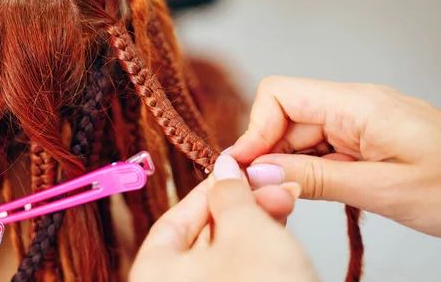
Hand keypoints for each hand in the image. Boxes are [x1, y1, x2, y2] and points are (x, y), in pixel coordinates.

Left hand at [129, 154, 317, 281]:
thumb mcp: (248, 231)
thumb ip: (232, 194)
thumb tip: (225, 169)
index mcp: (155, 275)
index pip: (176, 220)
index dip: (211, 189)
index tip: (239, 172)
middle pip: (202, 238)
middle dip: (242, 207)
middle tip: (274, 189)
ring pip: (225, 257)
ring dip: (255, 227)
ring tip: (285, 206)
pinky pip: (239, 275)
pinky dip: (259, 254)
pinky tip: (281, 234)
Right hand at [227, 76, 440, 237]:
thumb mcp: (381, 189)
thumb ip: (314, 179)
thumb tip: (258, 173)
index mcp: (356, 104)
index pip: (279, 94)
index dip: (254, 129)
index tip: (246, 169)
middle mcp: (352, 105)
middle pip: (284, 117)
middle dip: (268, 154)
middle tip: (267, 195)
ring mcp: (358, 122)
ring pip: (298, 135)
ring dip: (288, 165)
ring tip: (292, 198)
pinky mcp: (363, 139)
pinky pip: (320, 148)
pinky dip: (308, 170)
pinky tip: (314, 191)